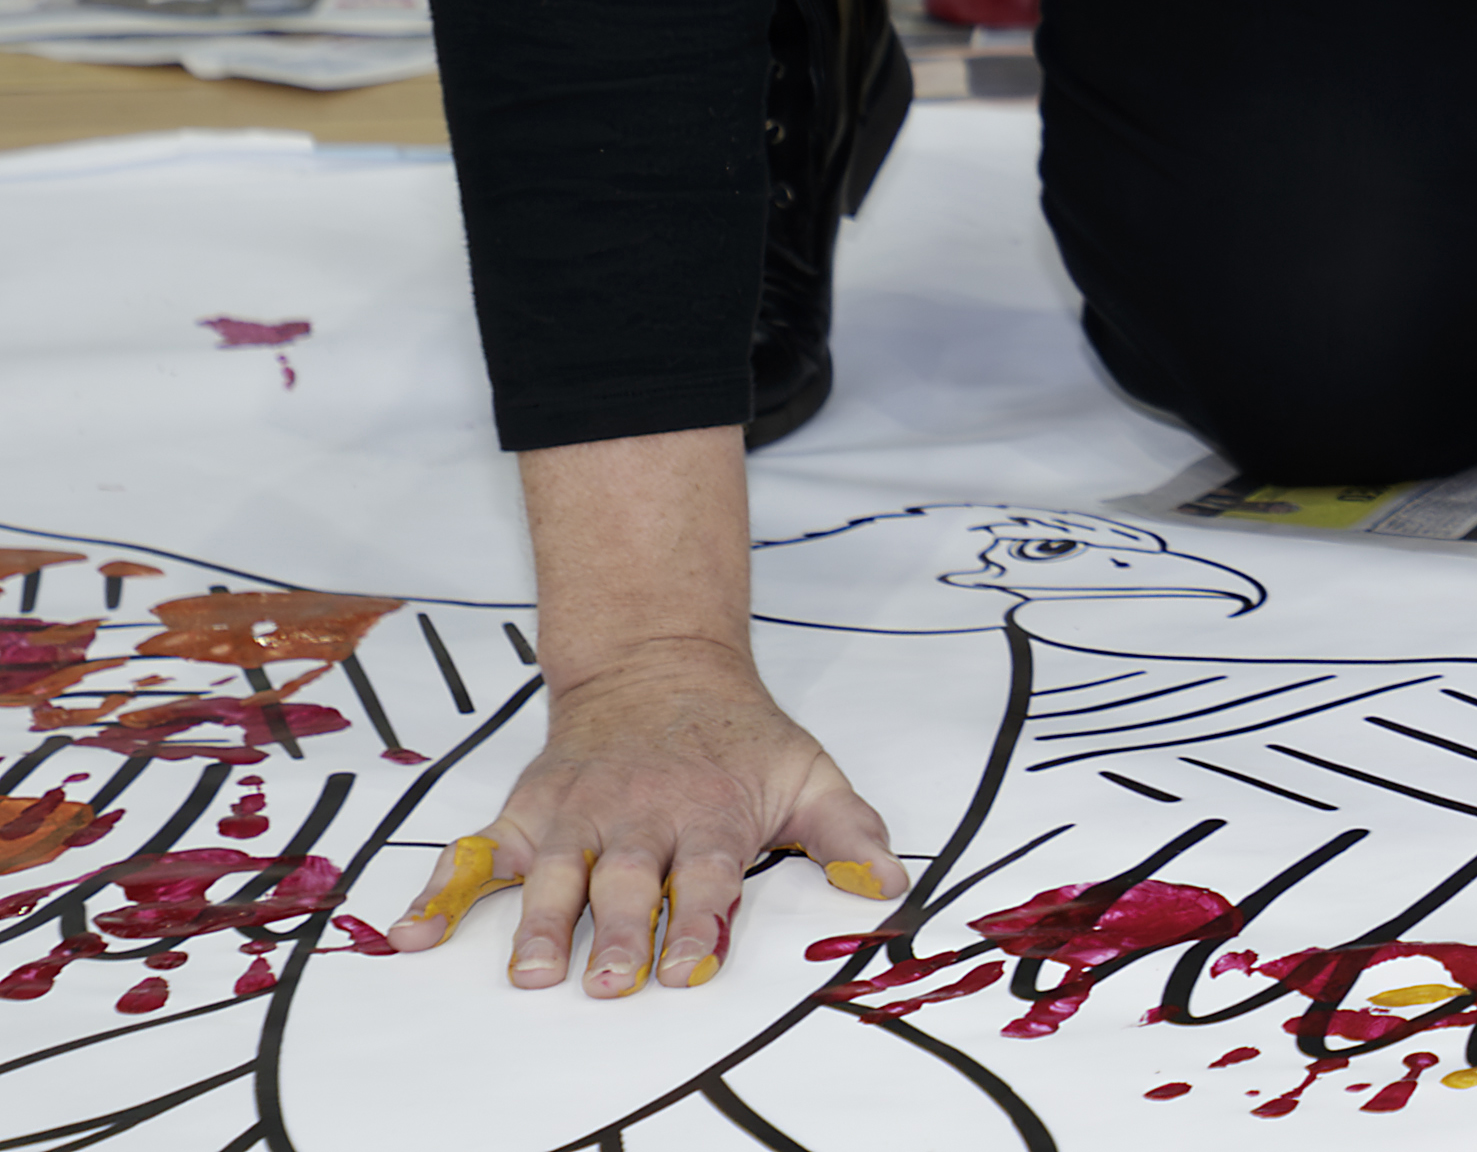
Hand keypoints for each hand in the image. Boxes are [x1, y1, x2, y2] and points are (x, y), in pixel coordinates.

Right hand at [385, 640, 898, 996]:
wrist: (660, 665)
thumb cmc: (738, 739)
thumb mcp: (807, 771)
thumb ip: (849, 832)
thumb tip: (893, 886)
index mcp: (708, 814)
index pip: (705, 876)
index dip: (698, 921)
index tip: (689, 968)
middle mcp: (637, 816)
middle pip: (627, 882)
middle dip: (621, 933)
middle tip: (610, 983)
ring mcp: (576, 815)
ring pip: (554, 874)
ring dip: (539, 924)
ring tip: (531, 973)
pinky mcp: (528, 813)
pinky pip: (475, 856)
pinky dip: (440, 895)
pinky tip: (410, 936)